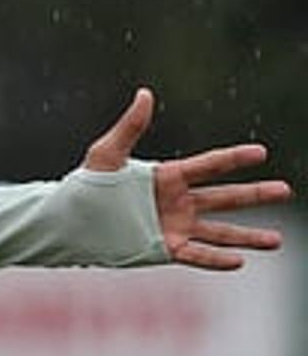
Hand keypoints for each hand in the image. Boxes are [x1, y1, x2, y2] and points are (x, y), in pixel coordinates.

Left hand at [83, 87, 288, 269]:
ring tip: (277, 240)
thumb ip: (129, 126)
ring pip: (220, 231)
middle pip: (225, 197)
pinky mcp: (164, 249)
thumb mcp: (107, 154)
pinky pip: (197, 255)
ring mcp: (174, 226)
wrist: (70, 222)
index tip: (261, 151)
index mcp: (168, 176)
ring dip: (248, 236)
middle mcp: (178, 202)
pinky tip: (240, 261)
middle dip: (255, 194)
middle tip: (285, 190)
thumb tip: (145, 94)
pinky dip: (217, 259)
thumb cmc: (85, 185)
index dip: (234, 158)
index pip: (209, 165)